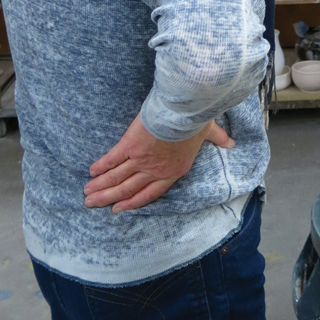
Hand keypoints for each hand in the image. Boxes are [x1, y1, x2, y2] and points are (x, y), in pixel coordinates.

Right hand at [84, 114, 234, 213]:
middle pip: (128, 189)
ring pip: (117, 178)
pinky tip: (92, 172)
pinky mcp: (130, 145)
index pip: (151, 193)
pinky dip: (102, 167)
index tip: (120, 209)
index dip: (134, 203)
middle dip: (109, 199)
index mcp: (174, 170)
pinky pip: (113, 159)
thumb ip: (218, 139)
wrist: (183, 110)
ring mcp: (141, 159)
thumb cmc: (197, 120)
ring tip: (87, 195)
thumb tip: (232, 143)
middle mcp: (155, 170)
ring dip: (102, 187)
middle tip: (93, 205)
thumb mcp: (209, 131)